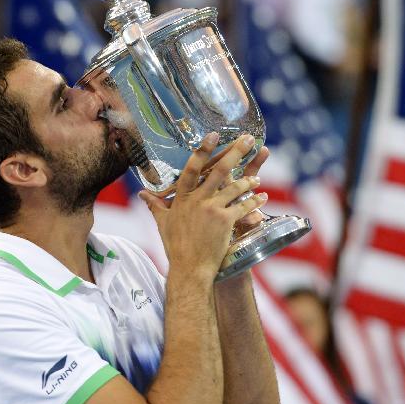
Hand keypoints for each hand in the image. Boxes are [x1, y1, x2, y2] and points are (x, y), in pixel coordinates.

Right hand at [140, 133, 267, 280]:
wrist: (189, 268)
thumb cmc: (175, 246)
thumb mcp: (163, 222)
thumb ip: (155, 205)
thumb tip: (143, 193)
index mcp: (182, 198)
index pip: (192, 168)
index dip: (203, 150)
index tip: (214, 135)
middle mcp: (197, 200)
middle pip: (219, 171)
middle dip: (236, 153)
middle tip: (249, 139)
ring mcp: (212, 210)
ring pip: (235, 188)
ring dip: (248, 181)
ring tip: (256, 179)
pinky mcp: (225, 221)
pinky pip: (244, 207)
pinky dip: (254, 202)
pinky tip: (262, 198)